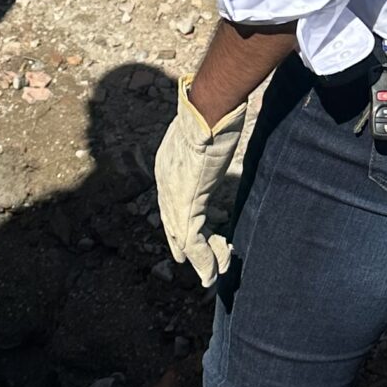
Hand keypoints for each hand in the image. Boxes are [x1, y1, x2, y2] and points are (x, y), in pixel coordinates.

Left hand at [154, 79, 247, 284]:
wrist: (207, 111)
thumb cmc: (213, 113)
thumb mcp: (207, 132)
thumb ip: (209, 143)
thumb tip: (221, 134)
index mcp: (167, 166)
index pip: (171, 202)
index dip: (181, 221)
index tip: (199, 232)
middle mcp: (165, 183)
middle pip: (172, 223)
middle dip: (184, 245)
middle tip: (192, 262)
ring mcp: (173, 195)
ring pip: (183, 237)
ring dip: (200, 258)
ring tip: (210, 275)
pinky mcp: (186, 205)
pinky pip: (193, 241)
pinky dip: (205, 259)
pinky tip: (215, 270)